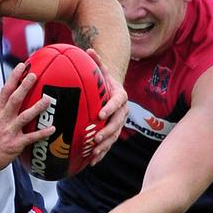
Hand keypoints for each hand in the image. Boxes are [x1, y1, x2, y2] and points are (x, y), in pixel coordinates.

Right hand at [0, 63, 55, 173]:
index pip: (5, 90)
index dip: (13, 77)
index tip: (21, 66)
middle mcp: (3, 119)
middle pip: (14, 99)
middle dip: (24, 87)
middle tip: (34, 76)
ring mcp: (9, 132)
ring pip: (24, 116)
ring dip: (36, 108)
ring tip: (47, 100)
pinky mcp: (14, 145)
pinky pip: (30, 138)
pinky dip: (41, 133)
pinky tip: (52, 129)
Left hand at [87, 49, 127, 164]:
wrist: (112, 92)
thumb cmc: (104, 81)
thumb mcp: (102, 71)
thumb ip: (97, 62)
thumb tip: (89, 50)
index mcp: (120, 96)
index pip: (117, 102)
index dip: (110, 108)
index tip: (100, 114)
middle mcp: (122, 111)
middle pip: (117, 123)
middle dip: (108, 132)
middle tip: (97, 138)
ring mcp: (119, 123)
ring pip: (114, 136)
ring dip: (105, 146)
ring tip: (94, 152)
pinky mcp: (113, 133)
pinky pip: (109, 145)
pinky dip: (101, 154)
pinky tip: (91, 162)